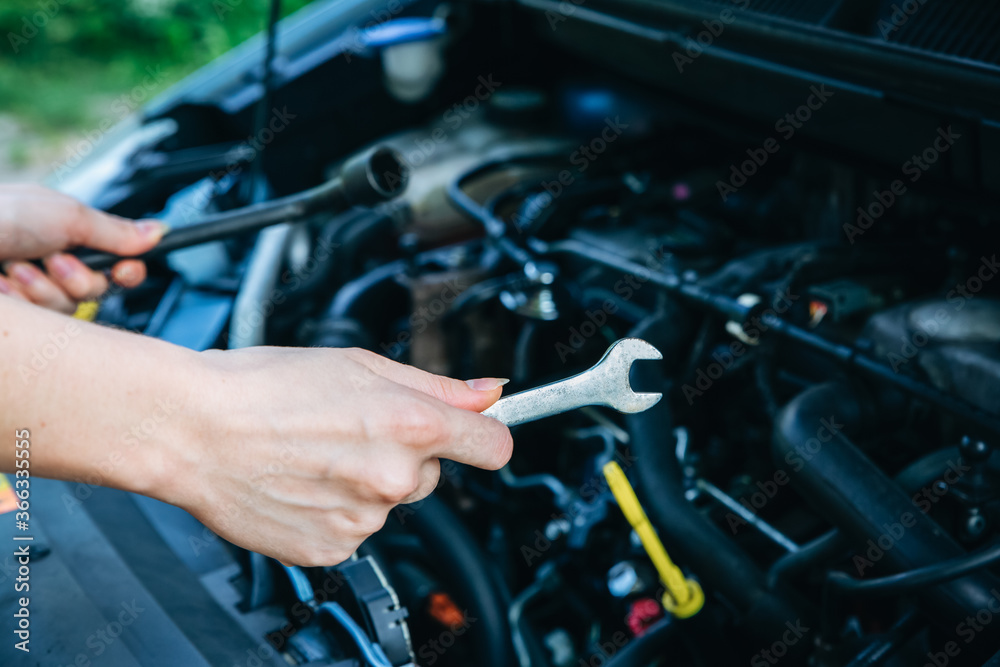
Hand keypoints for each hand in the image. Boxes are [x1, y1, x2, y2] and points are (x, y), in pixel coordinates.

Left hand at [0, 184, 166, 311]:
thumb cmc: (0, 215)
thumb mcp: (68, 215)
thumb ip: (116, 231)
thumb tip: (158, 231)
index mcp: (65, 237)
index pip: (115, 265)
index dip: (126, 271)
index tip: (126, 271)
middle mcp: (50, 265)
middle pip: (95, 293)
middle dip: (77, 278)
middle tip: (54, 260)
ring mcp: (29, 291)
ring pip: (68, 310)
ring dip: (44, 288)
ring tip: (15, 269)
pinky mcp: (19, 316)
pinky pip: (42, 324)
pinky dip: (24, 301)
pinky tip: (4, 286)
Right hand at [160, 347, 512, 566]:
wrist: (193, 430)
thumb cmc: (264, 387)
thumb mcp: (359, 365)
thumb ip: (435, 385)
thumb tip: (487, 395)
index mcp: (410, 424)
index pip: (494, 446)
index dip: (486, 436)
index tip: (477, 433)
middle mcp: (393, 478)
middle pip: (432, 473)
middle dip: (404, 454)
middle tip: (351, 431)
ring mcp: (363, 521)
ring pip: (389, 502)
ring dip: (366, 483)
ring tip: (315, 455)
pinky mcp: (332, 550)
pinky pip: (354, 530)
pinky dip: (336, 511)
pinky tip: (303, 483)